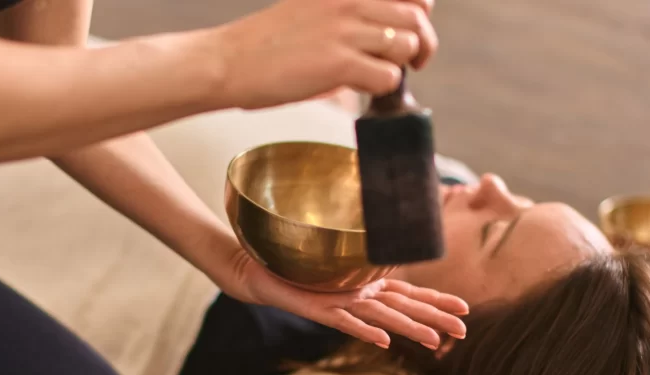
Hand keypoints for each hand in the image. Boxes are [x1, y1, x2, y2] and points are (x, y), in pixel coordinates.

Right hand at [215, 0, 438, 109]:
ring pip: (407, 45)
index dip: (418, 12)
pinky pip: (388, 77)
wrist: (228, 61)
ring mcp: (345, 31)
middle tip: (412, 64)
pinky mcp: (339, 63)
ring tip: (378, 76)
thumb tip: (390, 36)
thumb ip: (349, 15)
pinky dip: (381, 89)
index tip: (409, 31)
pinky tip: (361, 90)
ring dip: (400, 67)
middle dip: (422, 45)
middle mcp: (349, 1)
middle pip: (417, 17)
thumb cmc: (267, 43)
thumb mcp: (312, 10)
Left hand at [226, 249, 466, 349]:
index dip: (437, 301)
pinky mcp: (319, 309)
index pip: (411, 294)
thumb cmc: (295, 261)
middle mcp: (360, 297)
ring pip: (382, 317)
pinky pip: (345, 321)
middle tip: (463, 333)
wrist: (256, 271)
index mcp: (368, 284)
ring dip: (408, 329)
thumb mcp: (334, 248)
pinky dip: (364, 330)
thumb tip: (384, 220)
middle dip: (434, 320)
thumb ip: (359, 244)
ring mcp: (341, 305)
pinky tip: (383, 341)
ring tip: (433, 341)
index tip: (465, 310)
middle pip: (405, 308)